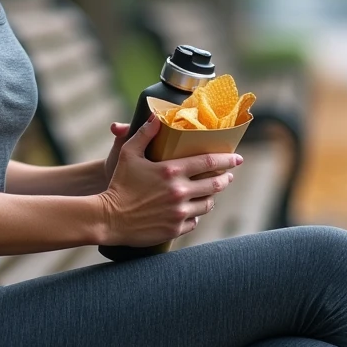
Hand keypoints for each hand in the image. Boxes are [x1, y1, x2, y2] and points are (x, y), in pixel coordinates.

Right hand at [98, 116, 241, 246]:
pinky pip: (195, 221)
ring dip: (212, 197)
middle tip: (228, 175)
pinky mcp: (175, 229)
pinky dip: (196, 215)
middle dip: (225, 178)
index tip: (237, 158)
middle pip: (214, 184)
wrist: (108, 218)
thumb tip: (156, 117)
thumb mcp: (128, 154)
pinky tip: (193, 210)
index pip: (208, 163)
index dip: (226, 159)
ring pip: (208, 204)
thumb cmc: (118, 184)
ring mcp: (179, 212)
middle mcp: (180, 192)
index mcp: (172, 171)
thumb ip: (144, 134)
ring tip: (211, 193)